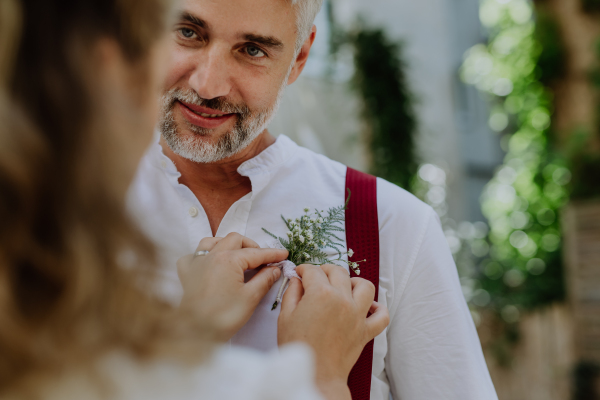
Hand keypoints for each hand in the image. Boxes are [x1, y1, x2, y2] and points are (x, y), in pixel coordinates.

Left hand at [177, 232, 287, 341]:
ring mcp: (196, 263)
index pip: (255, 253)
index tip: (284, 255)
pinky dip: (203, 255)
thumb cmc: (224, 317)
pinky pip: (193, 255)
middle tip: (263, 260)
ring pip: (213, 242)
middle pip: (235, 240)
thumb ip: (264, 279)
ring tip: (237, 256)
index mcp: (228, 260)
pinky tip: (210, 263)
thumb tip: (274, 269)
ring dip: (227, 245)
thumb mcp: (250, 298)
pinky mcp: (186, 274)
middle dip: (252, 246)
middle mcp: (211, 255)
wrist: (194, 333)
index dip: (272, 254)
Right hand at [277, 264, 388, 399]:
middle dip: (325, 270)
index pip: (313, 271)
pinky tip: (368, 307)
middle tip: (316, 277)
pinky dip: (378, 309)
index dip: (303, 269)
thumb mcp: (285, 316)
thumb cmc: (298, 348)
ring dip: (354, 282)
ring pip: (365, 286)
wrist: (315, 376)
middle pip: (338, 272)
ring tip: (344, 287)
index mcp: (320, 294)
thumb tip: (297, 280)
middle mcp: (342, 300)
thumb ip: (292, 293)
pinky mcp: (366, 331)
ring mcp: (357, 315)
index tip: (299, 273)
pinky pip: (382, 316)